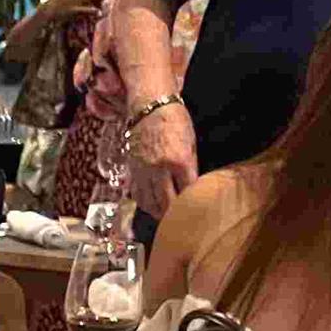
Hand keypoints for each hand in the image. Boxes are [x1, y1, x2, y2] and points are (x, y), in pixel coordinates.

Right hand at [127, 100, 197, 217]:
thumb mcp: (191, 143)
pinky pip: (137, 193)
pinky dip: (145, 203)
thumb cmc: (174, 121)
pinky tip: (151, 206)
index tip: (197, 214)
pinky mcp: (132, 170)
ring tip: (165, 218)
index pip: (188, 193)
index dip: (192, 206)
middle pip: (166, 203)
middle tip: (181, 224)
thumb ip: (191, 167)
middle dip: (174, 216)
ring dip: (158, 213)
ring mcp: (143, 171)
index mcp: (179, 161)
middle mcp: (159, 169)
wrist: (149, 107)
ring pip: (149, 202)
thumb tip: (192, 187)